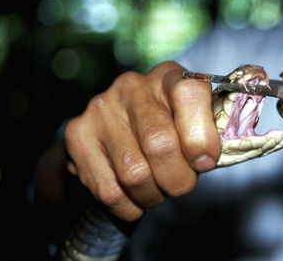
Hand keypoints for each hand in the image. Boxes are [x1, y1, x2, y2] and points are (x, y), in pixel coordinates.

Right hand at [64, 61, 220, 220]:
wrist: (116, 129)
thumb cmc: (168, 128)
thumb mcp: (193, 123)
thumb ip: (205, 134)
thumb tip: (205, 159)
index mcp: (168, 76)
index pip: (190, 94)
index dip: (202, 137)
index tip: (205, 161)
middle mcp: (132, 86)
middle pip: (160, 144)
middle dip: (178, 179)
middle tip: (180, 184)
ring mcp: (101, 109)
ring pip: (134, 174)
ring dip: (153, 195)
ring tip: (157, 189)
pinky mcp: (77, 134)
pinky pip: (109, 191)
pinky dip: (129, 207)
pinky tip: (136, 198)